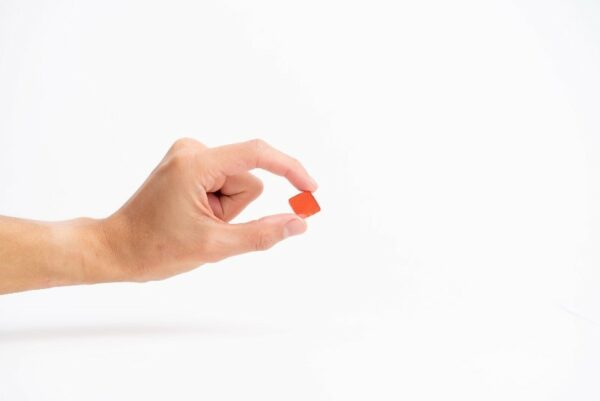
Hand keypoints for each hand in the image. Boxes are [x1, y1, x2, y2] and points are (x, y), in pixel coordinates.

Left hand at [98, 138, 317, 281]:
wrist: (116, 249)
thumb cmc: (155, 249)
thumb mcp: (215, 246)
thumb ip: (263, 234)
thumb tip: (300, 223)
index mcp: (196, 163)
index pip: (257, 154)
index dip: (290, 169)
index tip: (310, 190)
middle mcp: (192, 149)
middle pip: (247, 179)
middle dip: (236, 208)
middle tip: (206, 227)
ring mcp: (188, 154)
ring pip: (237, 183)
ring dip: (226, 209)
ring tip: (196, 223)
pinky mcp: (188, 163)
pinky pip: (224, 182)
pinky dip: (218, 203)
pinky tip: (193, 215)